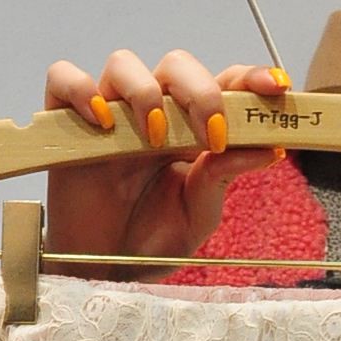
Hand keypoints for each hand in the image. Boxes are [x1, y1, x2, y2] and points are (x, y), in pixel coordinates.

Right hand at [43, 49, 287, 276]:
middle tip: (212, 136)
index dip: (250, 77)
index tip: (276, 88)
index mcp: (189, 131)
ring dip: (146, 92)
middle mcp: (151, 114)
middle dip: (201, 91)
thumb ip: (224, 180)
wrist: (100, 276)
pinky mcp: (66, 124)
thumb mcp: (196, 217)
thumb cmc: (147, 246)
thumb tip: (269, 149)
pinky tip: (101, 121)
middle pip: (176, 65)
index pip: (221, 85)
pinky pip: (64, 79)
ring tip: (154, 138)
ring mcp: (109, 116)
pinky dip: (80, 90)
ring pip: (123, 64)